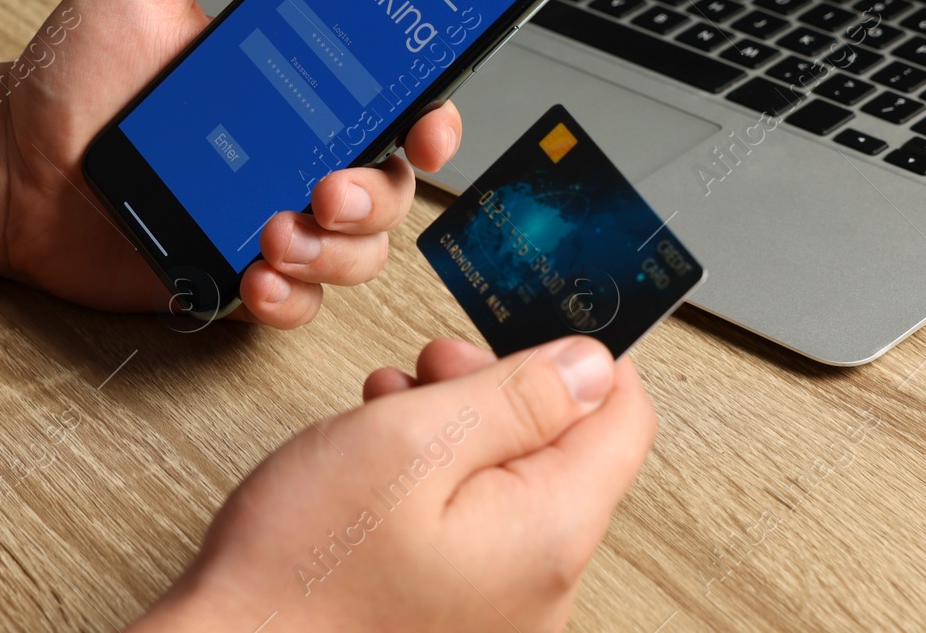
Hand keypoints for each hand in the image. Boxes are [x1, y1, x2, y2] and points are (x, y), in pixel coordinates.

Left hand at [0, 0, 462, 326]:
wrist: (7, 159)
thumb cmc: (73, 71)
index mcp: (298, 87)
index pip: (394, 101)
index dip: (433, 116)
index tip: (428, 122)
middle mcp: (295, 153)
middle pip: (391, 185)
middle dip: (380, 194)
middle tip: (327, 187)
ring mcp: (268, 217)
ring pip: (356, 252)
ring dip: (335, 250)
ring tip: (274, 235)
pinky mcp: (233, 276)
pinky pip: (297, 303)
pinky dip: (291, 299)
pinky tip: (258, 278)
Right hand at [129, 337, 657, 632]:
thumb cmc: (300, 570)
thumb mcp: (408, 442)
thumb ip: (516, 398)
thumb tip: (592, 365)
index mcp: (549, 533)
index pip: (624, 419)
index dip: (585, 356)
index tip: (530, 322)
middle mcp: (543, 586)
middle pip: (565, 452)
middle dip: (503, 390)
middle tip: (432, 366)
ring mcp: (501, 615)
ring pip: (512, 488)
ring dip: (459, 431)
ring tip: (389, 412)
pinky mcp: (457, 625)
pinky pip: (476, 535)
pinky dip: (436, 485)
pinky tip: (380, 467)